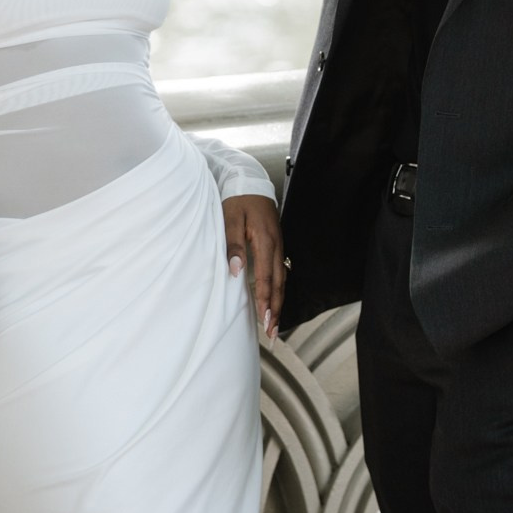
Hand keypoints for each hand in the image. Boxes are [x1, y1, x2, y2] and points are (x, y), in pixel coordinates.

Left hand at [224, 195, 285, 335]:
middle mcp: (276, 245)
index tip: (265, 320)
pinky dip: (278, 288)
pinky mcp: (276, 244)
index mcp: (265, 240)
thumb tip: (236, 271)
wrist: (249, 180)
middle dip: (276, 309)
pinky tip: (275, 298)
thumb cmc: (237, 199)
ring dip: (278, 302)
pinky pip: (280, 271)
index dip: (266, 301)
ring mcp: (278, 245)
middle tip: (274, 332)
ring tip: (274, 322)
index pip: (267, 278)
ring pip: (282, 279)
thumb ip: (233, 246)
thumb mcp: (230, 219)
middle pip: (279, 284)